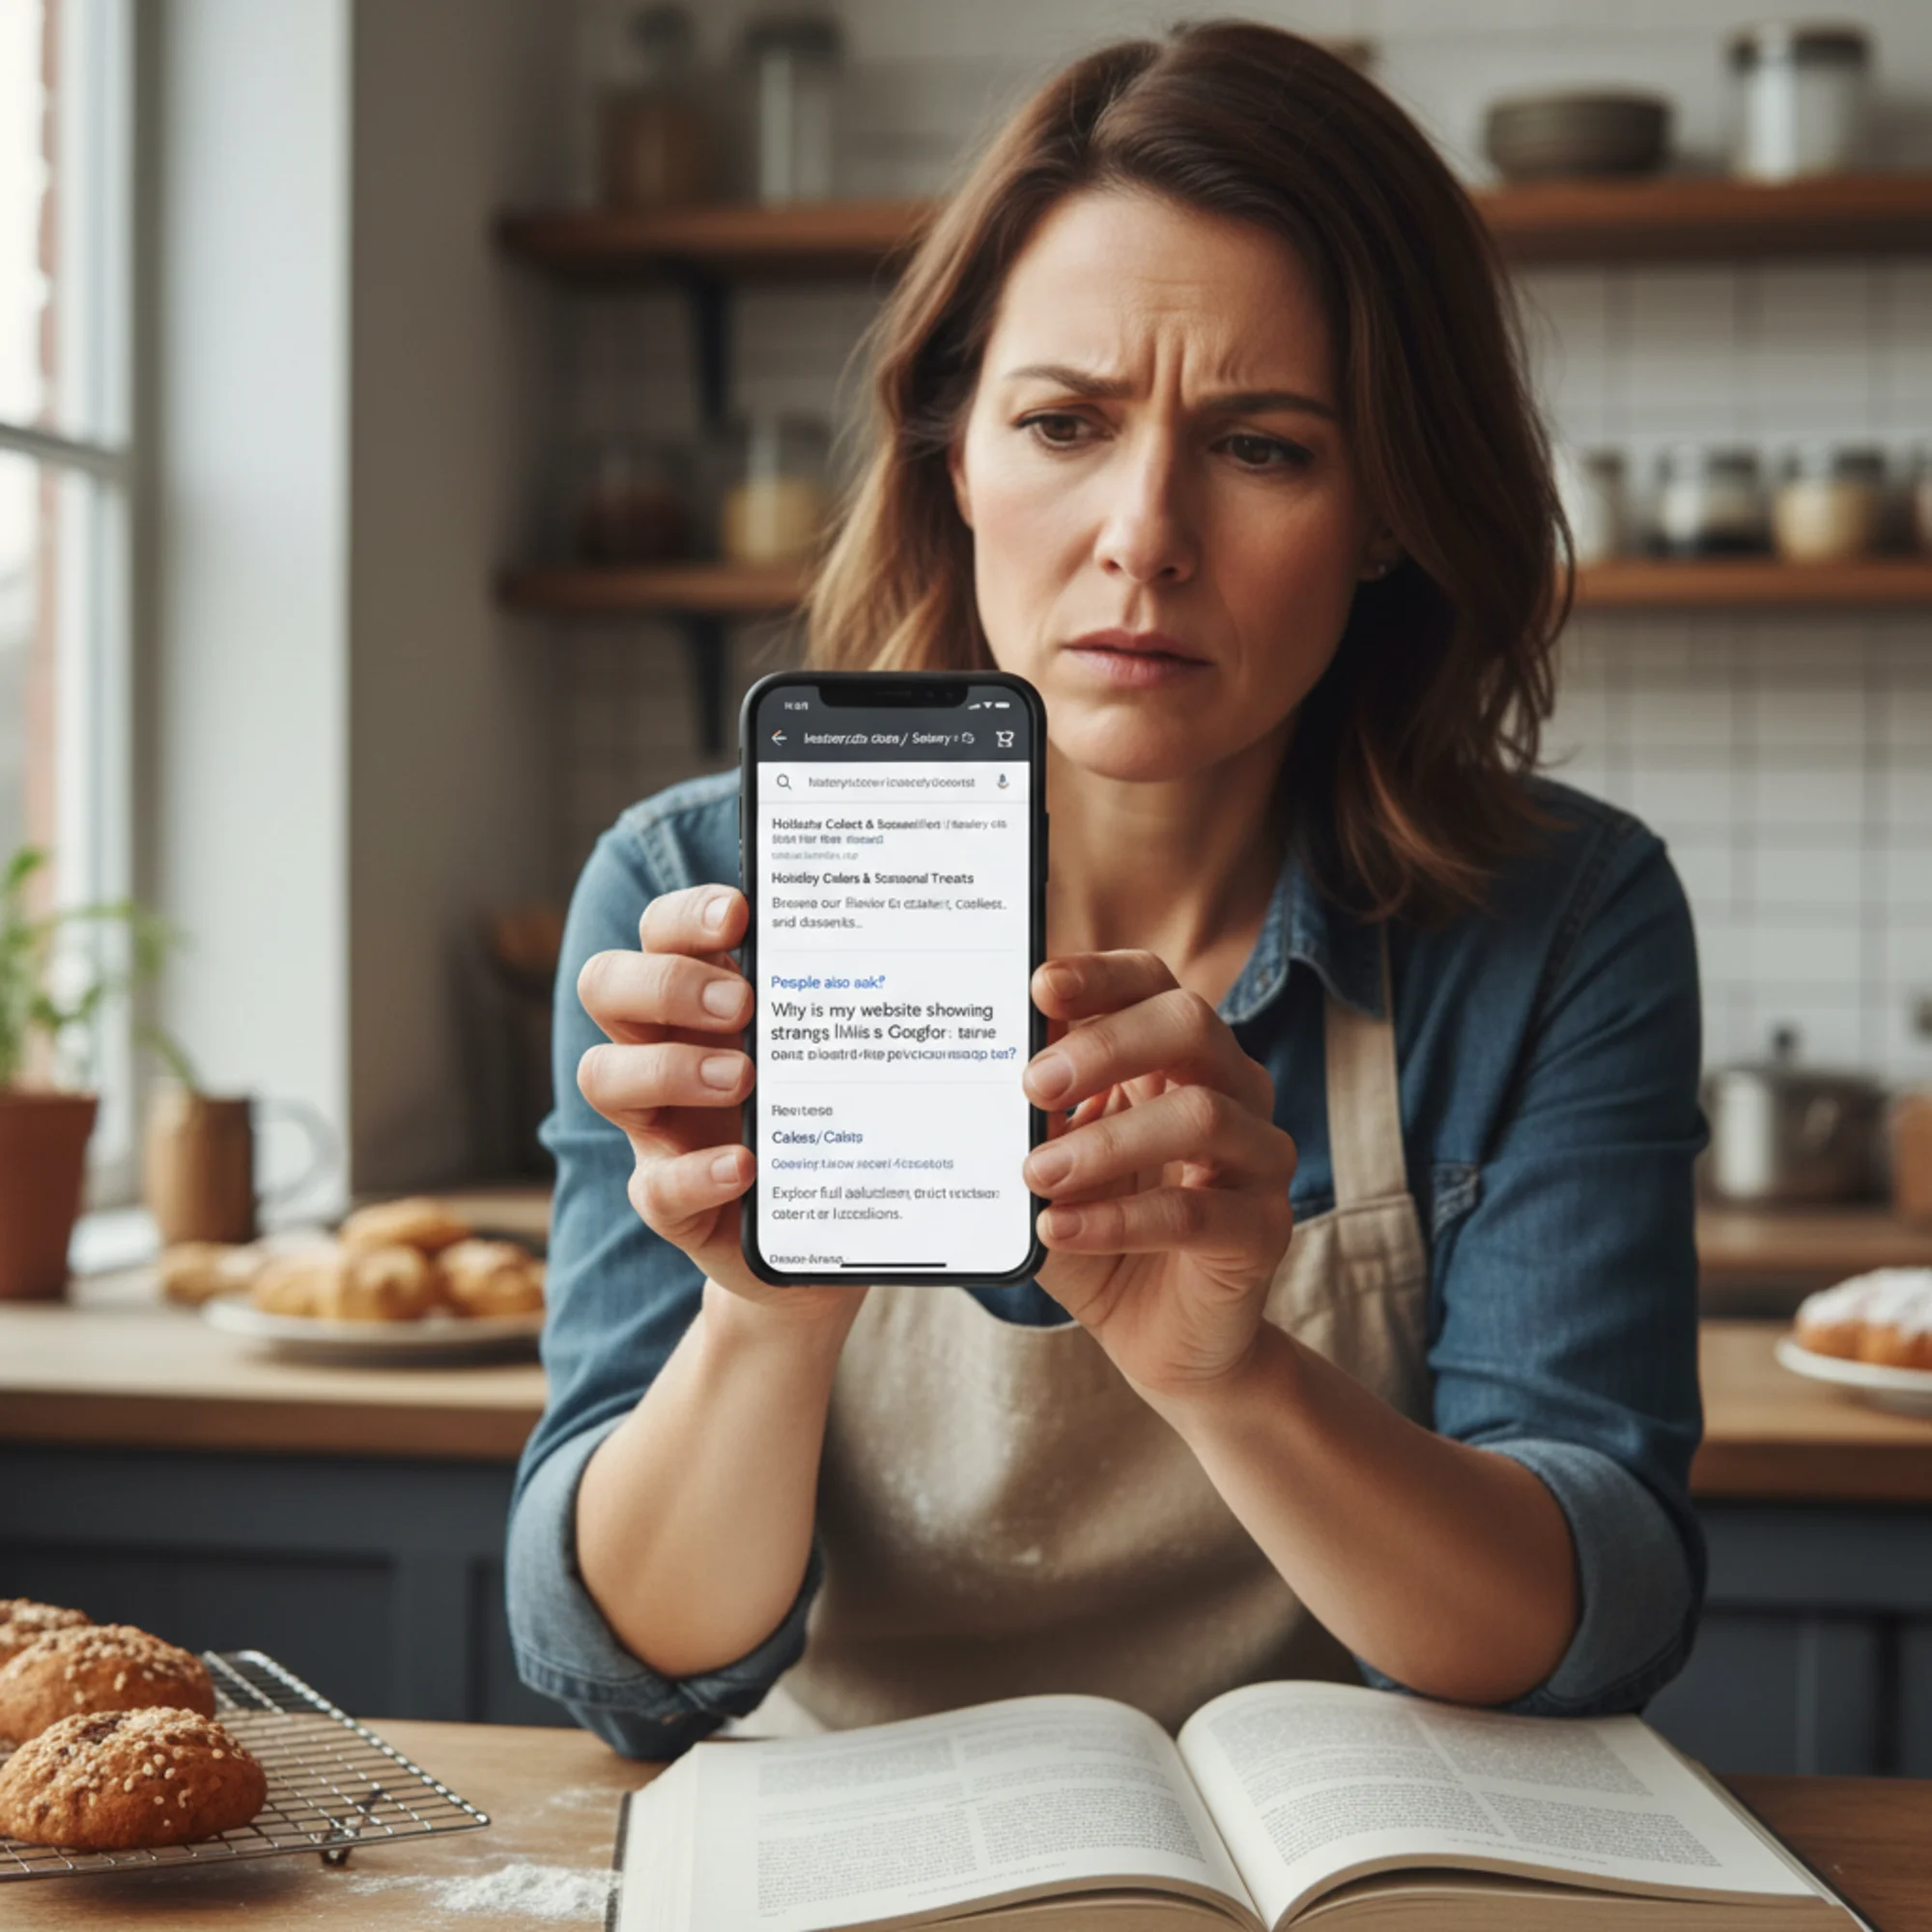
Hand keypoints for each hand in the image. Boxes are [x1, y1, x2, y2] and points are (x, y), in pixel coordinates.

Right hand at [575, 885, 865, 1328]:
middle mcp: (660, 1049)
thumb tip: (905, 940)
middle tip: (740, 1003)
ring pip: (602, 1077)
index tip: (738, 916)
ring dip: (670, 1068)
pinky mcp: (670, 1200)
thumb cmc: (822, 1108)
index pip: (661, 933)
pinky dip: (696, 1173)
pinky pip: (653, 1188)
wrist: (824, 1225)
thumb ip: (835, 1000)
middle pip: (606, 985)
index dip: (684, 915)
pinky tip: (745, 1165)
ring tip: (745, 1079)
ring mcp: (656, 1125)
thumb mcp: (827, 1047)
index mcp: (698, 998)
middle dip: (667, 983)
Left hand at [1023, 952, 1296, 1400]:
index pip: (1152, 984)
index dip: (1102, 974)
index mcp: (1179, 1058)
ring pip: (1202, 1116)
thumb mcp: (1052, 1169)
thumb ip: (1028, 1127)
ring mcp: (1259, 1158)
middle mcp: (1232, 1090)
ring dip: (1106, 1142)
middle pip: (1190, 1024)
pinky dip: (1119, 1220)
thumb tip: (978, 1080)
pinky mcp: (1263, 1230)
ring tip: (1036, 1174)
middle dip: (1106, 1044)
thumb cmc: (1100, 1233)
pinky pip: (1195, 1214)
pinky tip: (1059, 1228)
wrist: (1163, 1339)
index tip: (1040, 986)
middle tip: (1033, 1085)